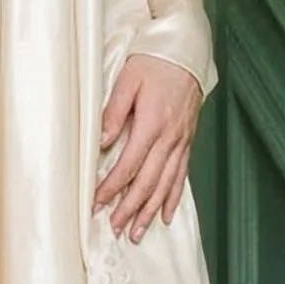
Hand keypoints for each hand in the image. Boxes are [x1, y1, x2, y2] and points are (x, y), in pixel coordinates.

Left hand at [95, 55, 201, 241]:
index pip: (128, 165)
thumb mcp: (127, 80)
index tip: (97, 204)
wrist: (186, 51)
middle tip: (115, 229)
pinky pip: (181, 175)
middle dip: (130, 209)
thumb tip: (101, 143)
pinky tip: (164, 215)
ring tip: (137, 233)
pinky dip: (173, 197)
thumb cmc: (153, 61)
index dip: (112, 188)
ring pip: (166, 184)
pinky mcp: (187, 140)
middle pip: (148, 182)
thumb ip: (113, 112)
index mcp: (151, 124)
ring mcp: (181, 141)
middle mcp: (169, 138)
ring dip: (150, 211)